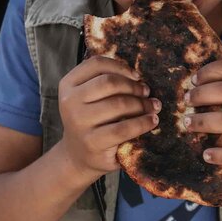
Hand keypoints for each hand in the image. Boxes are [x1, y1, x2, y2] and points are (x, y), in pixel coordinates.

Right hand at [57, 56, 158, 178]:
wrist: (79, 156)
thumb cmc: (92, 121)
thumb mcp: (91, 98)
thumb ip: (106, 83)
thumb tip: (140, 77)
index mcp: (68, 84)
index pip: (96, 64)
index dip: (121, 67)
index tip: (137, 75)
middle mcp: (69, 101)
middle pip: (110, 82)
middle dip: (134, 86)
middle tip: (147, 93)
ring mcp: (79, 122)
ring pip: (119, 104)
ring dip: (142, 104)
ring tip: (153, 106)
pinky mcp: (92, 142)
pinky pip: (124, 128)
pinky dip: (143, 122)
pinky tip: (152, 121)